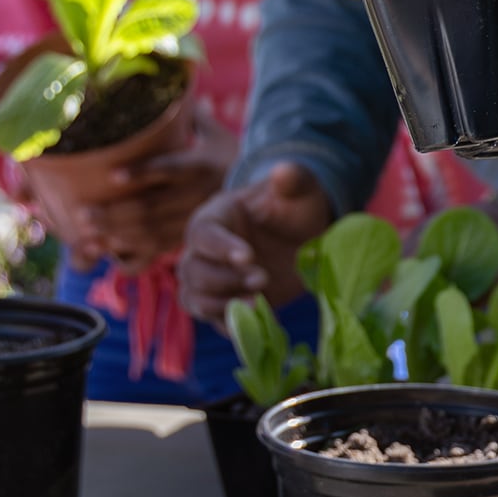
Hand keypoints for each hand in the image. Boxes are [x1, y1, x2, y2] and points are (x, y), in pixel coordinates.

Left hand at [80, 101, 237, 274]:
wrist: (262, 194)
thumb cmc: (230, 157)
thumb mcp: (217, 135)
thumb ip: (192, 117)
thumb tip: (171, 89)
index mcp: (203, 164)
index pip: (169, 168)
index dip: (141, 172)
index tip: (111, 175)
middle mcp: (198, 195)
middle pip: (152, 206)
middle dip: (115, 212)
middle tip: (82, 212)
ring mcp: (193, 218)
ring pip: (151, 230)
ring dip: (116, 231)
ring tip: (87, 230)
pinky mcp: (190, 236)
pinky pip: (158, 247)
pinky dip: (132, 249)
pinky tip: (109, 247)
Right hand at [178, 160, 335, 322]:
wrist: (304, 237)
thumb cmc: (296, 207)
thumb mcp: (300, 190)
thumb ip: (292, 180)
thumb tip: (284, 171)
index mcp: (215, 217)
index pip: (203, 233)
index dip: (221, 247)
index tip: (248, 256)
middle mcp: (204, 249)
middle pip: (193, 270)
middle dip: (225, 279)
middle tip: (262, 278)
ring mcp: (212, 278)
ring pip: (195, 298)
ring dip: (221, 305)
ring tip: (259, 304)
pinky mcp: (225, 302)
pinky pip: (212, 318)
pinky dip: (229, 325)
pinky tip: (255, 323)